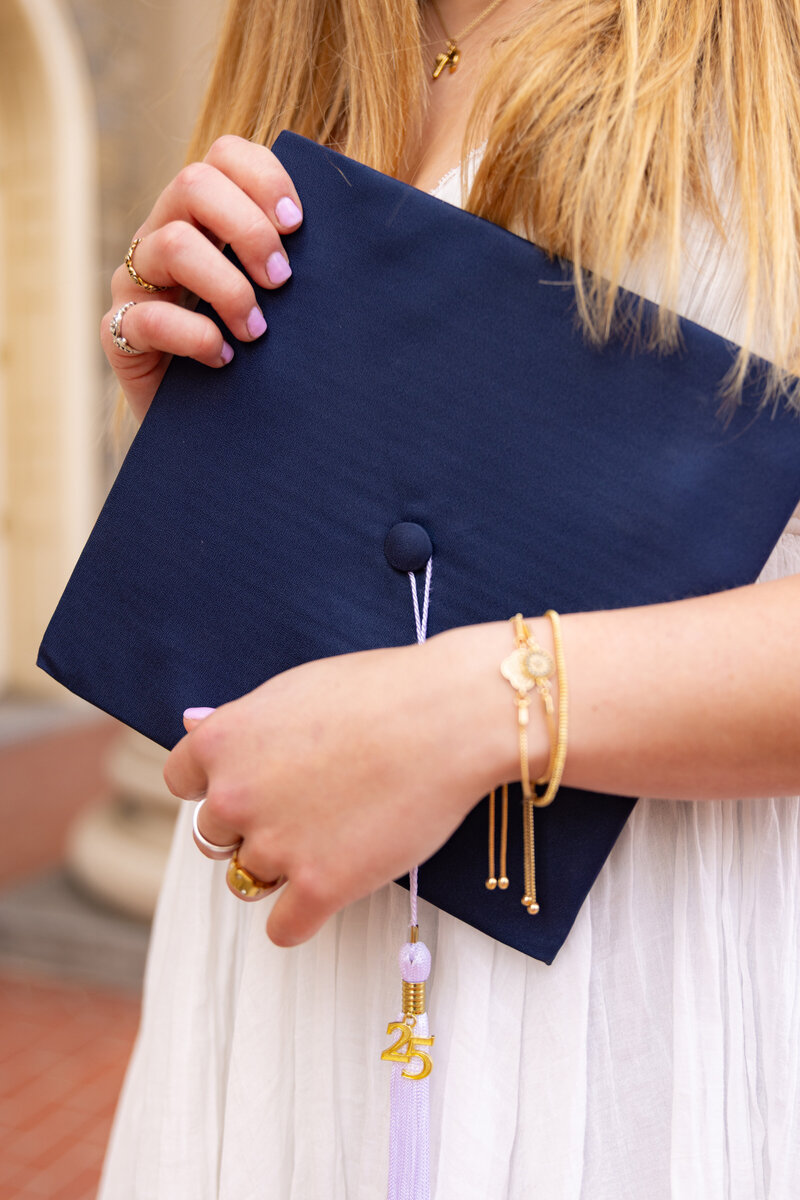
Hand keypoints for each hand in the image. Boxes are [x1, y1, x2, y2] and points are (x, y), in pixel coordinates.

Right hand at [101, 135, 302, 423]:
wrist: (220, 432)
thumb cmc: (264, 357)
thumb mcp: (288, 304)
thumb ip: (308, 264)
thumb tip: (379, 233)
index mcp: (206, 217)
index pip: (224, 156)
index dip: (264, 178)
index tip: (298, 225)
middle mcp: (163, 235)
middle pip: (193, 183)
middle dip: (249, 230)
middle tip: (283, 281)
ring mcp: (136, 282)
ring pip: (173, 246)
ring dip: (229, 288)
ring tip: (258, 331)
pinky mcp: (120, 333)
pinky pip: (149, 319)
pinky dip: (196, 338)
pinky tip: (225, 360)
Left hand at [164, 623, 524, 946]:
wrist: (451, 716)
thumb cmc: (382, 691)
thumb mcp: (296, 689)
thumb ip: (239, 720)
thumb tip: (192, 725)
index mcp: (221, 741)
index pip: (181, 781)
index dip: (221, 782)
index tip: (259, 780)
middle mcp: (234, 795)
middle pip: (216, 835)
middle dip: (255, 824)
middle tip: (313, 803)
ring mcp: (275, 845)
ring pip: (249, 879)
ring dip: (283, 866)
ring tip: (336, 834)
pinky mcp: (319, 888)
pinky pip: (283, 928)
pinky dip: (303, 915)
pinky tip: (333, 887)